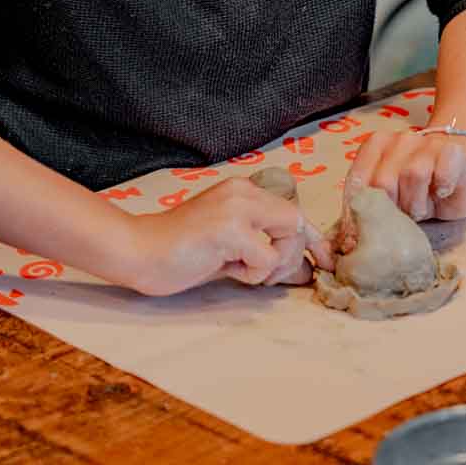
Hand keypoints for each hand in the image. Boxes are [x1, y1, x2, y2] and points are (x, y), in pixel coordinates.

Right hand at [125, 177, 332, 295]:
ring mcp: (237, 207)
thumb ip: (264, 252)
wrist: (138, 251)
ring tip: (239, 269)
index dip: (314, 238)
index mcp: (243, 191)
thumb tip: (305, 269)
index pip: (292, 211)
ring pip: (288, 239)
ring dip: (271, 266)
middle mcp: (244, 191)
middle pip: (297, 223)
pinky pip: (267, 259)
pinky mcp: (229, 228)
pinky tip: (226, 268)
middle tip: (263, 275)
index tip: (327, 261)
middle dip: (291, 256)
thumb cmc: (181, 253)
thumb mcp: (230, 248)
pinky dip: (254, 274)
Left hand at [339, 129, 465, 244]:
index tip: (361, 233)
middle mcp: (400, 139)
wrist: (458, 177)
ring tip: (421, 209)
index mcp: (376, 145)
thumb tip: (344, 241)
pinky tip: (441, 193)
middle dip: (392, 208)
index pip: (358, 178)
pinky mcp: (453, 152)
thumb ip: (366, 207)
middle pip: (384, 180)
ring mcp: (427, 143)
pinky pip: (443, 173)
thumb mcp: (388, 199)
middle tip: (401, 217)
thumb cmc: (416, 192)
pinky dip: (442, 188)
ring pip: (413, 175)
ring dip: (417, 203)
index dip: (357, 209)